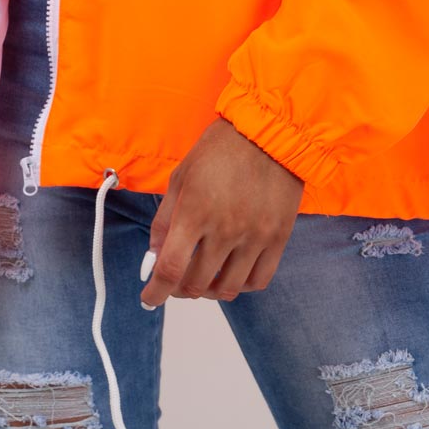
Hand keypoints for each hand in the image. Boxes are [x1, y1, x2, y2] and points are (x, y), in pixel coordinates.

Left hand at [139, 116, 304, 307]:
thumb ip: (165, 219)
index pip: (170, 269)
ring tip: (205, 278)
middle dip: (179, 289)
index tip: (150, 297)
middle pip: (196, 284)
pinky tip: (233, 273)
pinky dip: (241, 286)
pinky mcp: (278, 237)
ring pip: (228, 289)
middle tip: (176, 280)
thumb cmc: (221, 149)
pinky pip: (259, 280)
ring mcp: (254, 235)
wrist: (269, 131)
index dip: (156, 292)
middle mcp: (225, 228)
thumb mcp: (182, 176)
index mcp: (195, 210)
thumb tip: (154, 256)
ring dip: (210, 291)